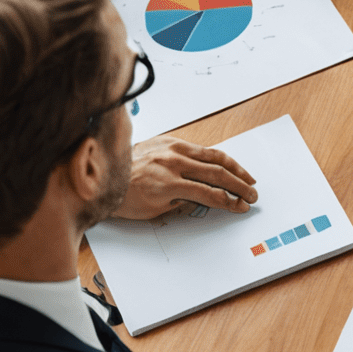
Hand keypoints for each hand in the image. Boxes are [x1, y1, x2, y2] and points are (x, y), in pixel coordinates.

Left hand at [114, 134, 257, 219]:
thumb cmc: (122, 197)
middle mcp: (172, 163)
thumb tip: (205, 200)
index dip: (229, 202)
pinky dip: (215, 156)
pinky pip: (199, 147)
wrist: (100, 175)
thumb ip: (181, 203)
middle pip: (217, 173)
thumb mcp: (153, 210)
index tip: (241, 207)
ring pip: (213, 156)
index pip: (209, 193)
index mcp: (167, 184)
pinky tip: (226, 163)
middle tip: (252, 194)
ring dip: (234, 168)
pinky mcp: (169, 141)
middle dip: (238, 185)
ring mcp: (171, 149)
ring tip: (248, 177)